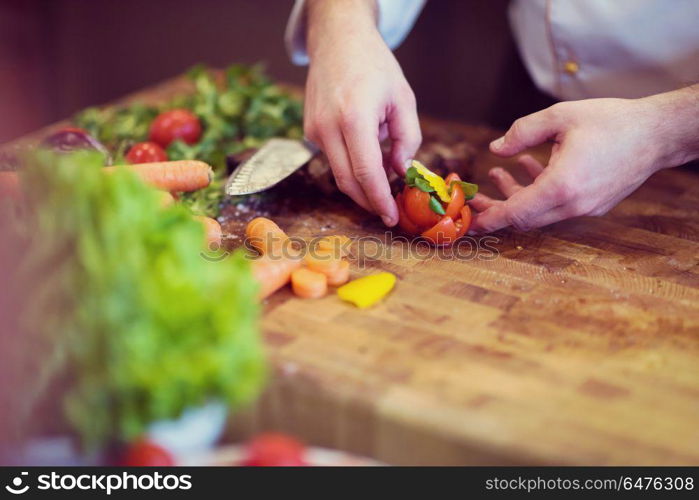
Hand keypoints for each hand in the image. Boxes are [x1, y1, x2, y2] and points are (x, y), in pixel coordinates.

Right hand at [304, 0, 420, 225]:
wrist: (337, 41)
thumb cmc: (375, 66)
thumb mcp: (403, 99)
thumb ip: (407, 139)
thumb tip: (400, 172)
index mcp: (354, 117)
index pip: (367, 173)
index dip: (380, 201)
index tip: (392, 218)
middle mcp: (328, 127)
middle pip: (348, 182)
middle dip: (369, 202)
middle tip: (389, 211)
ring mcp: (314, 130)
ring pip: (338, 174)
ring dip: (361, 186)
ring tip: (383, 186)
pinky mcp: (309, 130)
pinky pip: (332, 159)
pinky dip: (350, 166)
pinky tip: (366, 157)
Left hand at [470, 89, 698, 232]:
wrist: (658, 134)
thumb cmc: (612, 122)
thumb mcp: (561, 117)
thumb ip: (522, 132)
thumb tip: (495, 148)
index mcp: (563, 186)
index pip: (516, 213)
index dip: (490, 217)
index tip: (470, 220)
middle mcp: (573, 204)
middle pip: (524, 218)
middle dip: (498, 207)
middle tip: (477, 195)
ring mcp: (585, 208)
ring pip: (540, 212)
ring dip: (517, 195)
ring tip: (499, 173)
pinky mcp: (593, 205)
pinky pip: (557, 205)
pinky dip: (538, 191)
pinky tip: (529, 166)